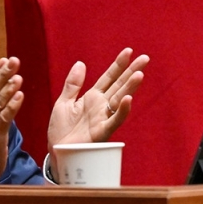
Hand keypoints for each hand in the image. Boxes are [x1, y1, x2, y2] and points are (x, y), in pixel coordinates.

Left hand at [47, 48, 148, 175]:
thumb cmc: (61, 130)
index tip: (128, 51)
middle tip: (145, 59)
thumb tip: (80, 63)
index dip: (118, 65)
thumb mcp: (63, 102)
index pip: (109, 77)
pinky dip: (122, 111)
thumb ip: (73, 84)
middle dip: (132, 72)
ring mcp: (103, 118)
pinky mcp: (101, 132)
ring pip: (120, 100)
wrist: (57, 152)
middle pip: (119, 86)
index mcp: (93, 97)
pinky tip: (128, 100)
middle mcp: (101, 106)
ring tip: (139, 75)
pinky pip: (114, 121)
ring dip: (130, 88)